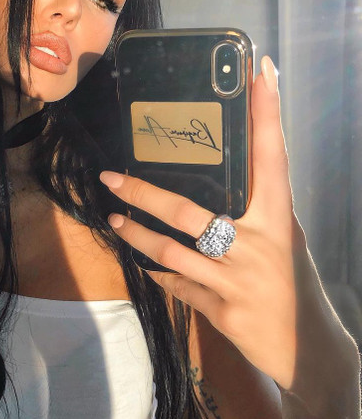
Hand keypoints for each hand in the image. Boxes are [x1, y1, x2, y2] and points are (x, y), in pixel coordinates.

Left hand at [100, 56, 309, 390]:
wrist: (306, 347)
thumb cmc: (291, 282)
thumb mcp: (282, 239)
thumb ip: (257, 210)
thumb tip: (232, 173)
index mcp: (278, 217)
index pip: (272, 156)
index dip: (266, 112)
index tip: (258, 70)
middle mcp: (258, 244)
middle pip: (189, 209)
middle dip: (144, 193)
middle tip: (112, 177)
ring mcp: (239, 280)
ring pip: (172, 251)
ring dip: (138, 236)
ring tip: (116, 219)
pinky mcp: (224, 311)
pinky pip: (179, 287)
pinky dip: (160, 276)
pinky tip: (145, 266)